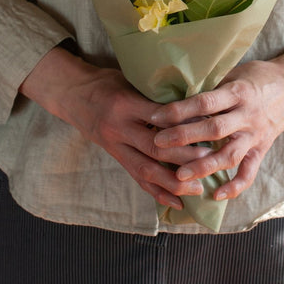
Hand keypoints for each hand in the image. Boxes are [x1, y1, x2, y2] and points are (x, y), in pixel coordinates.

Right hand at [19, 47, 206, 209]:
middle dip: (184, 157)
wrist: (73, 95)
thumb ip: (155, 93)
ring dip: (173, 182)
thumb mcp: (130, 79)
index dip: (183, 125)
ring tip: (198, 188)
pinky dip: (157, 193)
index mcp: (125, 104)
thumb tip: (193, 102)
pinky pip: (137, 179)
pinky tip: (177, 203)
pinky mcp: (115, 158)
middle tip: (210, 160)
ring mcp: (115, 146)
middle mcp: (119, 128)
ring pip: (146, 170)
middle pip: (155, 148)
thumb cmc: (108, 82)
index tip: (208, 128)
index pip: (158, 118)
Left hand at [150, 43, 283, 200]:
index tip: (155, 116)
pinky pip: (249, 173)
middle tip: (157, 144)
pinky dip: (234, 187)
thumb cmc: (258, 75)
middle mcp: (247, 116)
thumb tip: (174, 92)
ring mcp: (256, 135)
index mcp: (238, 92)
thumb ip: (211, 86)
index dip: (178, 110)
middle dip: (183, 138)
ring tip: (179, 176)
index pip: (204, 102)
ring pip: (229, 155)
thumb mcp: (234, 72)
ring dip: (203, 167)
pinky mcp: (263, 149)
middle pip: (213, 129)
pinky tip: (215, 195)